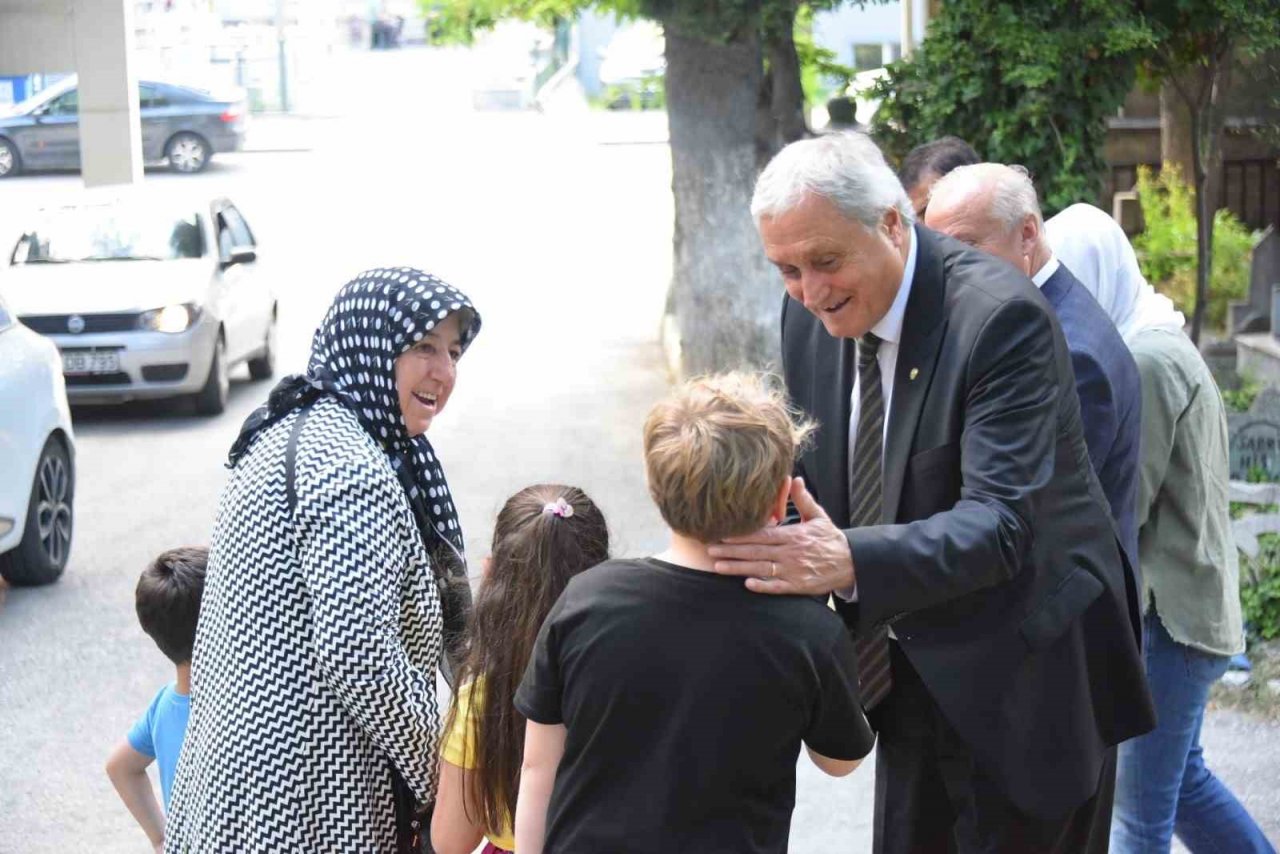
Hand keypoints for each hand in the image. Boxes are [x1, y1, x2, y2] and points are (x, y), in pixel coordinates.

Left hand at [708, 478, 854, 595]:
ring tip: (718, 567)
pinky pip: (777, 586)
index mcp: (793, 535)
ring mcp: (794, 570)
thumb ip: (803, 500)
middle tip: (710, 550)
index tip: (722, 534)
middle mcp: (790, 553)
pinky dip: (763, 585)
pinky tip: (747, 584)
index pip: (762, 535)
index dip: (741, 535)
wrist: (851, 563)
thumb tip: (794, 479)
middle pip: (756, 552)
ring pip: (761, 569)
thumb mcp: (818, 517)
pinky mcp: (798, 586)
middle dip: (731, 551)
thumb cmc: (831, 540)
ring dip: (739, 568)